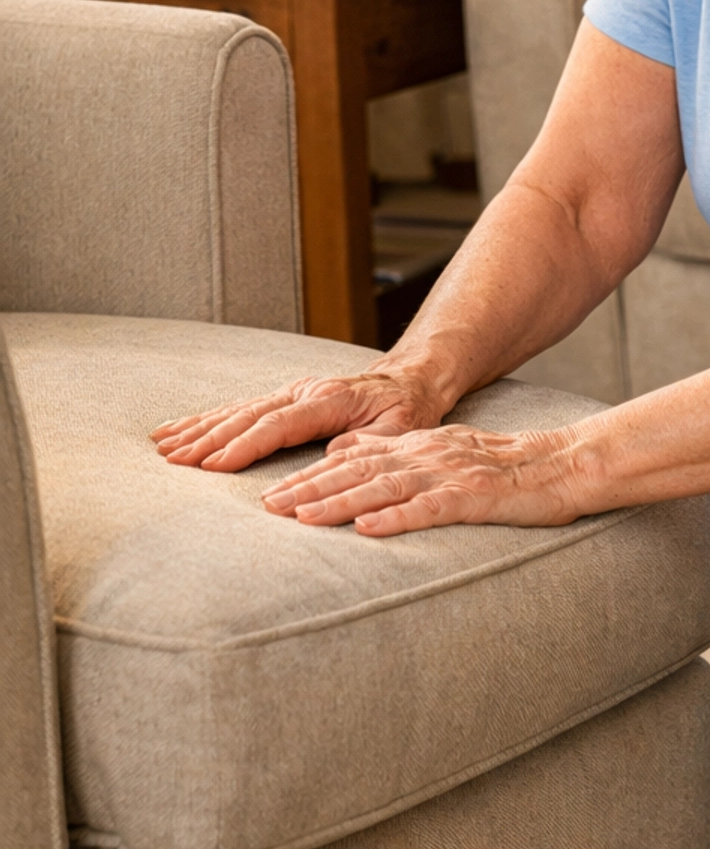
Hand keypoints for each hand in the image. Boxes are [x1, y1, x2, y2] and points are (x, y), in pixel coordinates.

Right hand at [150, 367, 445, 473]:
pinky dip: (206, 420)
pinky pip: (239, 409)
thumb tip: (336, 453)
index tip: (214, 465)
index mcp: (329, 400)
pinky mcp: (283, 399)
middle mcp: (303, 391)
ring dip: (198, 428)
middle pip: (247, 416)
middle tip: (173, 460)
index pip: (278, 424)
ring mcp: (290, 392)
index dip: (245, 445)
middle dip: (208, 438)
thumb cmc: (407, 411)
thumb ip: (372, 442)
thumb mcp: (401, 429)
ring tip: (162, 446)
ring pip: (236, 410)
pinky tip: (177, 430)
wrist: (409, 383)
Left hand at [258, 424, 583, 535]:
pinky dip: (397, 519)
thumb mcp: (441, 450)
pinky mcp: (474, 498)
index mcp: (417, 447)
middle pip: (358, 472)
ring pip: (384, 488)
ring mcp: (449, 476)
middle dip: (310, 489)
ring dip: (341, 504)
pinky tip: (368, 530)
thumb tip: (341, 451)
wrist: (561, 465)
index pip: (352, 461)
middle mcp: (426, 456)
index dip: (310, 477)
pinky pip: (430, 509)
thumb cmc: (504, 469)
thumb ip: (392, 452)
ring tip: (303, 519)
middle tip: (268, 507)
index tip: (272, 494)